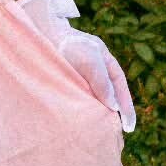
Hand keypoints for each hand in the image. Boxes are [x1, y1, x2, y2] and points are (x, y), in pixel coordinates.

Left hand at [14, 0, 136, 132]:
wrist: (36, 31)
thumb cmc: (64, 43)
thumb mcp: (89, 60)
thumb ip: (102, 82)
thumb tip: (113, 107)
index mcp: (103, 58)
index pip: (120, 86)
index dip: (126, 107)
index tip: (129, 127)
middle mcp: (91, 65)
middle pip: (106, 93)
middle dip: (111, 112)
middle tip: (114, 134)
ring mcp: (75, 71)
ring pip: (89, 96)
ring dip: (94, 113)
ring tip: (97, 132)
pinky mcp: (59, 77)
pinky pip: (73, 96)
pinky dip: (78, 109)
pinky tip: (76, 121)